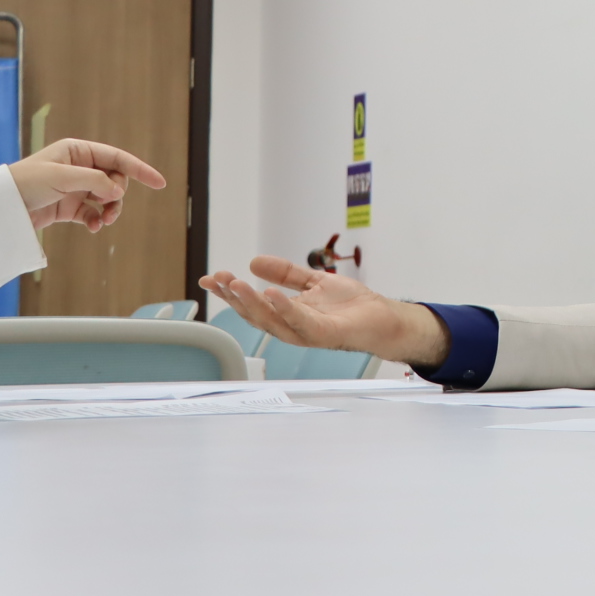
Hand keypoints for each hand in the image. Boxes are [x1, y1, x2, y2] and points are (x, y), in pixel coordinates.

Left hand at [8, 138, 167, 232]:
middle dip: (118, 194)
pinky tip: (93, 227)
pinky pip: (92, 213)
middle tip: (110, 204)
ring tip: (105, 220)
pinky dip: (96, 220)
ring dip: (110, 210)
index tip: (159, 183)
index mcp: (78, 151)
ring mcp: (75, 188)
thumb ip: (95, 181)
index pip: (117, 158)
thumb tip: (120, 193)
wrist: (1, 207)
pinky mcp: (68, 207)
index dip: (140, 170)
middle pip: (115, 180)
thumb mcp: (63, 176)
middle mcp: (79, 168)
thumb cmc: (26, 182)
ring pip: (107, 198)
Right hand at [200, 257, 449, 367]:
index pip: (252, 305)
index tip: (210, 279)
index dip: (230, 294)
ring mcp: (307, 333)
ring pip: (272, 321)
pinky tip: (272, 294)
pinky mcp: (325, 334)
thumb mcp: (313, 282)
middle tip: (219, 279)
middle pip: (255, 315)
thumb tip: (254, 261)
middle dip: (235, 298)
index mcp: (286, 315)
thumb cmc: (351, 305)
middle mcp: (292, 327)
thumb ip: (286, 274)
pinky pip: (300, 322)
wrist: (384, 317)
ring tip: (237, 284)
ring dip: (252, 303)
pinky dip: (285, 308)